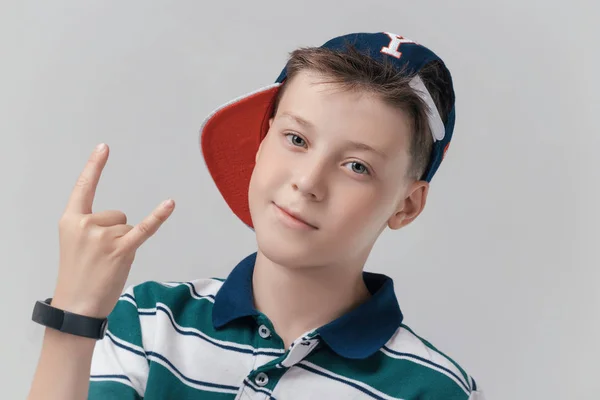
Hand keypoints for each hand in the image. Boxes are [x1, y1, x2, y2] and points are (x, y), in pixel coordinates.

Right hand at [51, 143, 174, 317]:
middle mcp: (86, 224)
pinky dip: (158, 217)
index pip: (84, 188)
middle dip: (115, 234)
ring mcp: (104, 237)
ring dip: (124, 245)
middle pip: (117, 214)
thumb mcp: (75, 244)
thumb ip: (92, 227)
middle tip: (100, 258)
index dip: (94, 166)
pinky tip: (170, 204)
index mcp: (71, 220)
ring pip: (128, 227)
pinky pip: (144, 229)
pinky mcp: (122, 250)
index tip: (104, 147)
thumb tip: (122, 223)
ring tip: (108, 264)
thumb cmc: (78, 275)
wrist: (76, 307)